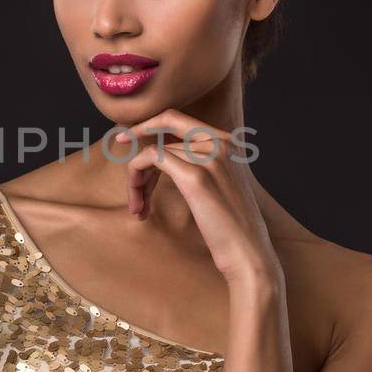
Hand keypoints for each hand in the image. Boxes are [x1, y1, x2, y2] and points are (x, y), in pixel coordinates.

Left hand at [115, 110, 282, 289]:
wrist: (248, 253)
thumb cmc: (231, 227)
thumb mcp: (218, 185)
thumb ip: (198, 165)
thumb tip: (160, 156)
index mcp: (228, 142)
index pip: (176, 118)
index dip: (146, 125)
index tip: (123, 138)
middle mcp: (221, 142)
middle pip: (161, 136)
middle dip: (141, 163)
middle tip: (130, 187)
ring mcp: (209, 157)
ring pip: (153, 152)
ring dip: (137, 181)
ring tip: (139, 209)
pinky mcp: (195, 176)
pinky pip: (151, 158)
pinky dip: (136, 178)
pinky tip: (139, 205)